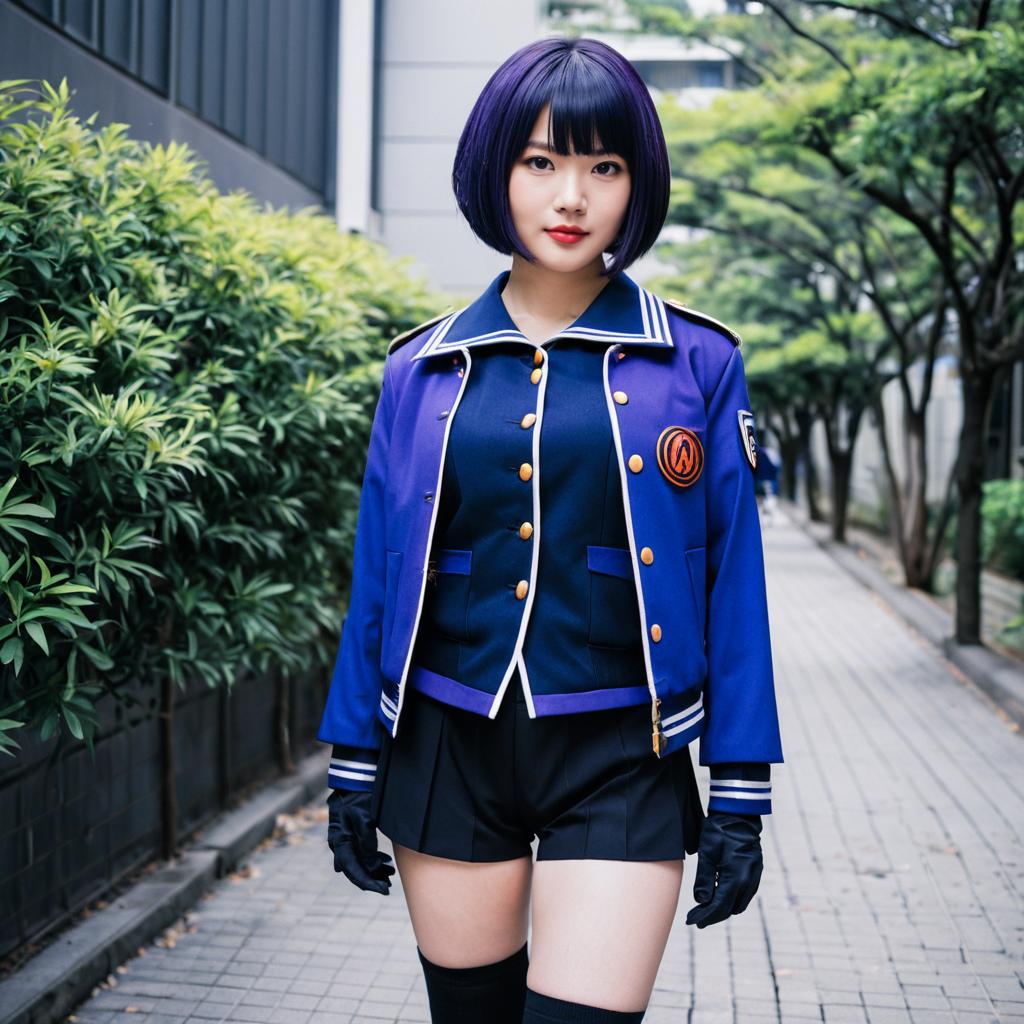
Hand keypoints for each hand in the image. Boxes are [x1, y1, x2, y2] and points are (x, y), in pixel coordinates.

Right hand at [326, 788, 395, 894]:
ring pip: (358, 861)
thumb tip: (371, 867)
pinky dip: (372, 859)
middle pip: (354, 868)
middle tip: (389, 886)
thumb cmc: (360, 795)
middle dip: (372, 878)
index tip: (384, 890)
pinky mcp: (351, 832)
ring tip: (390, 873)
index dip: (368, 882)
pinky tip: (384, 862)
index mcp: (340, 840)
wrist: (356, 776)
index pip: (353, 869)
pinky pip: (360, 852)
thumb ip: (367, 844)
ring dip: (373, 869)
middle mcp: (339, 842)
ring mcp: (344, 837)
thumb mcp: (365, 819)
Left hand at [685, 811, 762, 927]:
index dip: (705, 916)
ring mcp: (755, 875)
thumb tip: (701, 901)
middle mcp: (749, 880)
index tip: (692, 921)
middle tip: (695, 916)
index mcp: (737, 876)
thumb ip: (705, 879)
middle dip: (713, 915)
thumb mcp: (707, 852)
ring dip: (723, 908)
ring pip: (739, 903)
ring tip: (705, 908)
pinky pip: (745, 893)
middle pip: (730, 909)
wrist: (738, 813)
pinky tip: (719, 894)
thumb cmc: (719, 830)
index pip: (720, 906)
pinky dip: (732, 898)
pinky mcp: (755, 870)